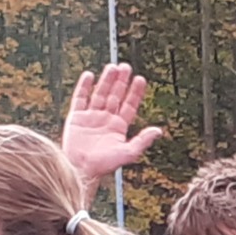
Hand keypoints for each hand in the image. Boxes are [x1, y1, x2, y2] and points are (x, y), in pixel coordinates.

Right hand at [62, 64, 162, 186]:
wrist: (82, 168)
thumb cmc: (105, 164)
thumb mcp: (128, 152)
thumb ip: (143, 140)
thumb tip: (159, 130)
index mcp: (119, 126)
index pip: (129, 105)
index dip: (135, 93)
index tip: (141, 79)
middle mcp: (106, 119)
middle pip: (115, 95)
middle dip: (121, 82)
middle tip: (126, 66)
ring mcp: (91, 116)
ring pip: (100, 94)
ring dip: (106, 80)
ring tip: (112, 67)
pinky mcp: (76, 117)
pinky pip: (80, 98)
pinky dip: (84, 87)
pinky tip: (89, 75)